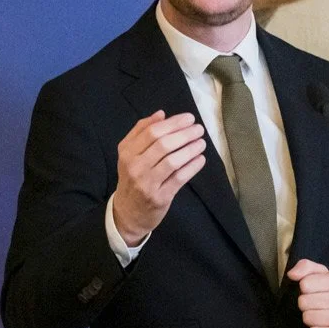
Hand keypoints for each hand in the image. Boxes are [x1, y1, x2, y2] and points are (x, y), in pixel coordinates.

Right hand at [113, 111, 206, 245]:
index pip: (152, 132)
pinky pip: (179, 178)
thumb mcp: (129, 154)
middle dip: (184, 134)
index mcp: (127, 153)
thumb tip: (161, 114)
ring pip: (172, 161)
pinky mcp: (159, 198)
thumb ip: (141, 131)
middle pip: (163, 145)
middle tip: (199, 129)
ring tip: (201, 142)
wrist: (127, 213)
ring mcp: (147, 184)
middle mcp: (135, 167)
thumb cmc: (132, 178)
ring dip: (190, 149)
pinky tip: (201, 159)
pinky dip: (192, 167)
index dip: (173, 123)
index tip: (189, 118)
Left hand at [287, 259, 328, 327]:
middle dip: (305, 305)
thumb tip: (292, 274)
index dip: (304, 289)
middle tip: (314, 306)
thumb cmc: (328, 295)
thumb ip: (304, 267)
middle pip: (304, 302)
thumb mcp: (318, 276)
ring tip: (318, 316)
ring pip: (309, 318)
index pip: (305, 283)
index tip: (313, 291)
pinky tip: (323, 327)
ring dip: (309, 318)